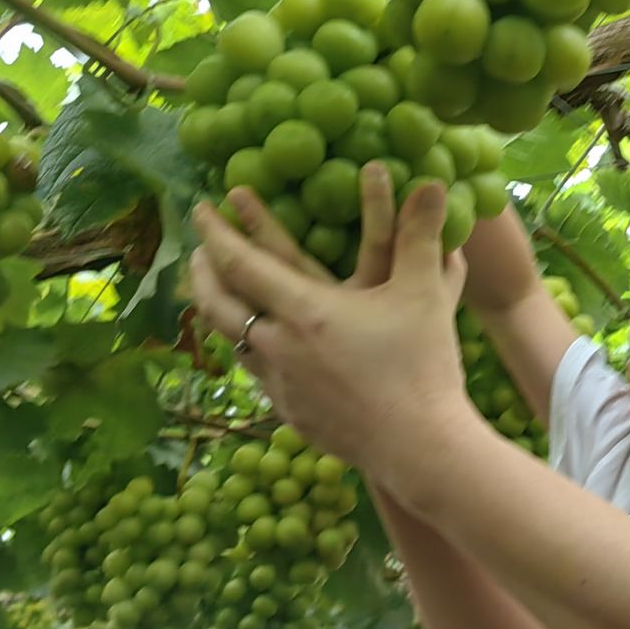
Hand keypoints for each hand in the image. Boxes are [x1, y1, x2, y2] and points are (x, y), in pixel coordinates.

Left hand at [188, 166, 472, 475]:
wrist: (419, 447)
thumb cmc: (422, 365)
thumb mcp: (424, 294)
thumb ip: (422, 235)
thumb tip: (431, 181)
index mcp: (303, 311)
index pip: (241, 264)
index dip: (217, 233)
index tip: (200, 210)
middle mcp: (279, 347)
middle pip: (218, 306)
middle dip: (202, 273)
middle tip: (197, 252)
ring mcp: (281, 386)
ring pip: (234, 343)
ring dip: (224, 315)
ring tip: (226, 300)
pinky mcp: (292, 416)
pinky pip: (260, 376)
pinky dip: (254, 352)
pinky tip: (269, 352)